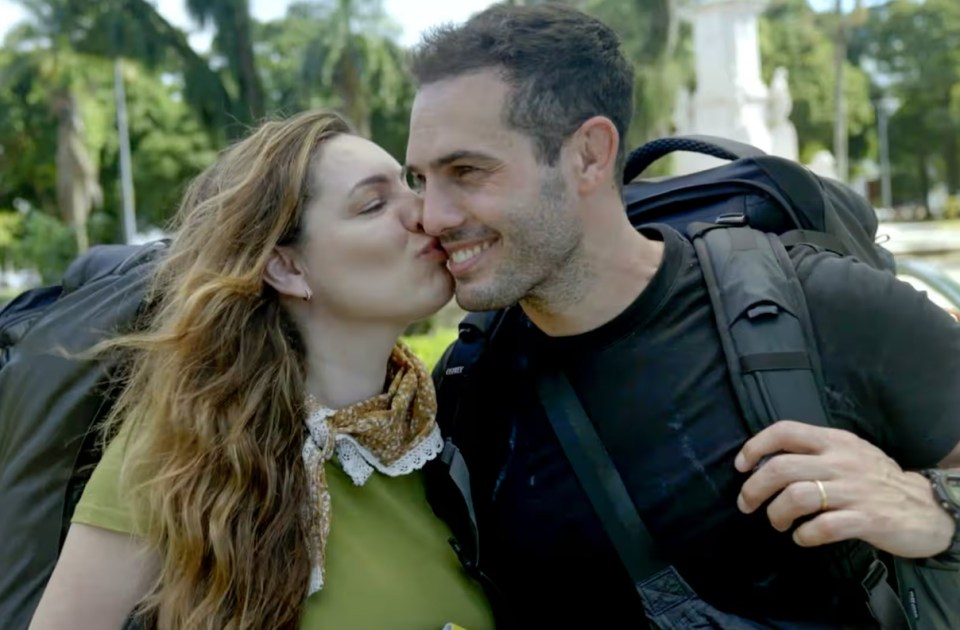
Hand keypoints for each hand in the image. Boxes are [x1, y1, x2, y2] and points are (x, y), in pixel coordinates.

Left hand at [734, 420, 954, 558]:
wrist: (927, 507)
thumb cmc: (876, 480)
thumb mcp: (848, 452)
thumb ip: (814, 451)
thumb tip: (765, 460)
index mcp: (834, 441)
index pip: (785, 431)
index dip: (755, 446)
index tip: (740, 466)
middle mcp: (841, 461)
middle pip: (780, 468)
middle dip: (753, 489)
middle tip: (746, 505)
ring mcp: (854, 490)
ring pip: (796, 498)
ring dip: (776, 514)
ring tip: (778, 523)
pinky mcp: (867, 519)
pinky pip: (822, 527)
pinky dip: (804, 535)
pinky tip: (802, 537)